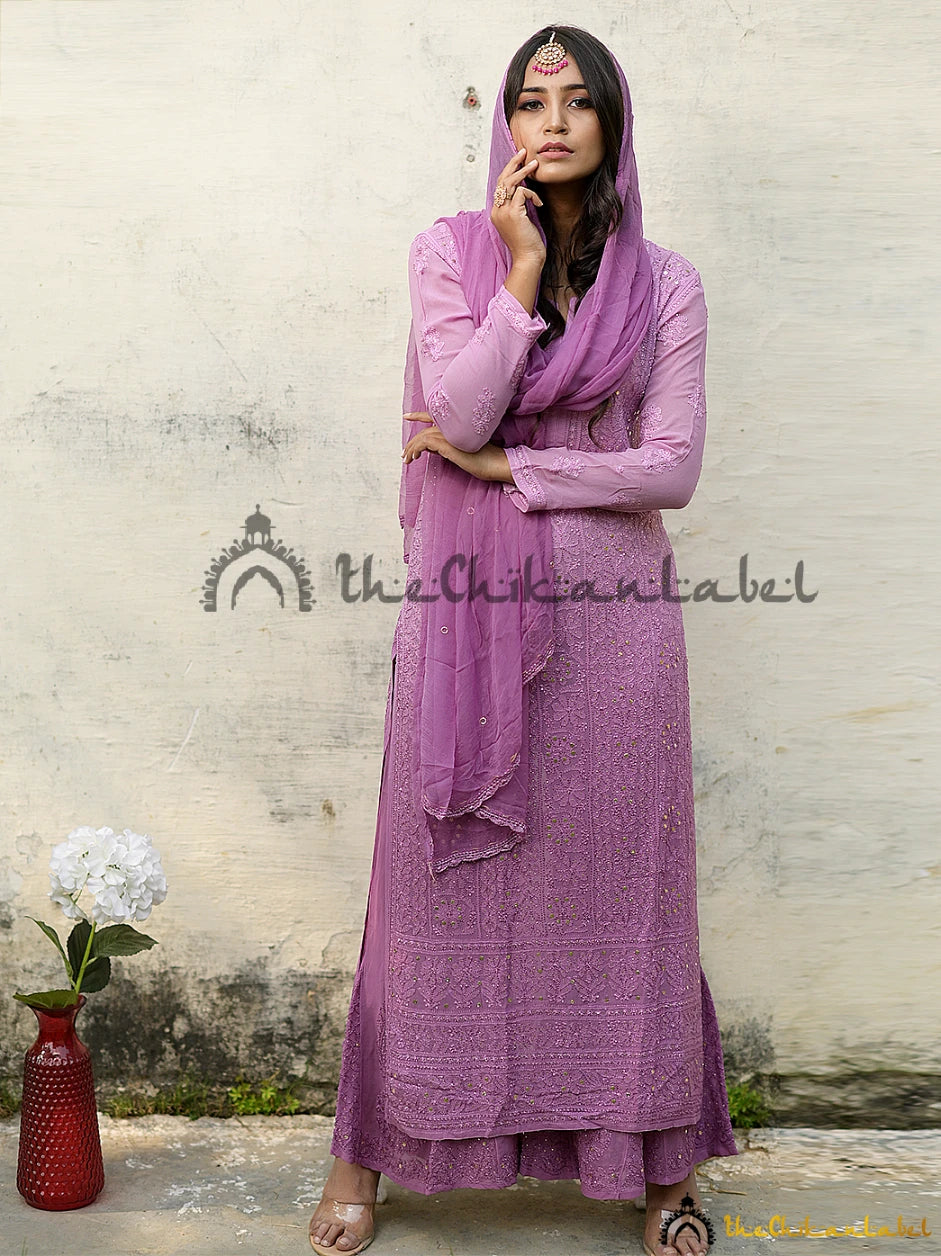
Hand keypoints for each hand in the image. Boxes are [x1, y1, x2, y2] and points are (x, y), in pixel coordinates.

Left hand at [401, 414, 511, 482]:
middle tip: (405, 454)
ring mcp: (449, 433)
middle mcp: (452, 426)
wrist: (496, 463)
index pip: (433, 417)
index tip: (406, 416)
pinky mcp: (447, 442)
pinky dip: (416, 449)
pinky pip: (424, 443)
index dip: (418, 416)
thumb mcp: (459, 452)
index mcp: (457, 425)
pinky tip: (414, 457)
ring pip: (422, 437)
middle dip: (412, 442)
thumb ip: (444, 447)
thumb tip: (428, 448)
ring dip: (412, 448)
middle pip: (425, 430)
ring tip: (407, 459)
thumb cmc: (483, 460)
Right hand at [491, 148, 545, 266]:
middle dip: (513, 163)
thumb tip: (525, 191)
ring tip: (535, 164)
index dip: (509, 171)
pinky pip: (523, 192)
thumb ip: (519, 206)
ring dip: (524, 171)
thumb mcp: (521, 220)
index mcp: (496, 212)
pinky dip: (532, 195)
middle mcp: (496, 210)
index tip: (519, 160)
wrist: (528, 259)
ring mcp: (503, 212)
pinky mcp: (513, 213)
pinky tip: (539, 204)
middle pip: (502, 180)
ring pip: (510, 182)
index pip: (500, 185)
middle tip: (523, 151)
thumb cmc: (528, 242)